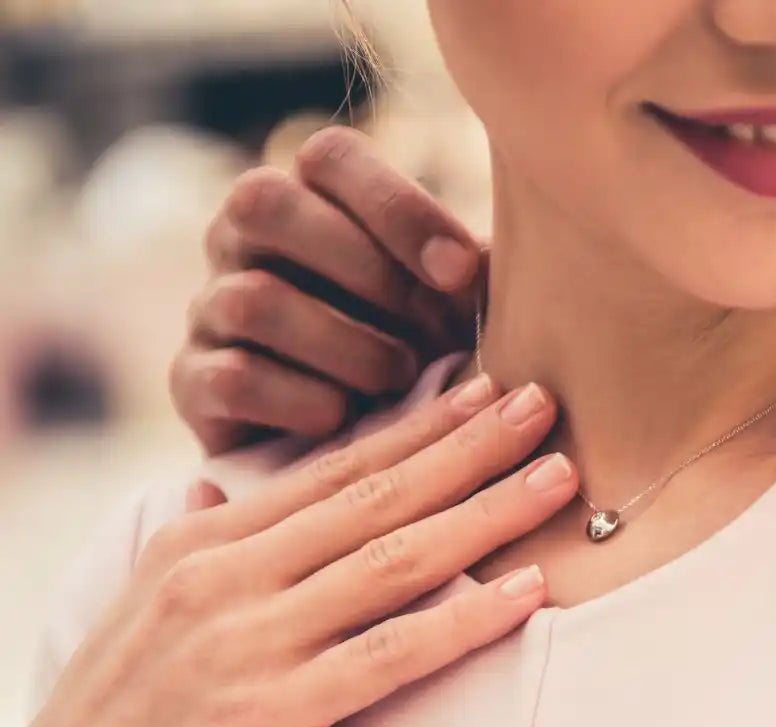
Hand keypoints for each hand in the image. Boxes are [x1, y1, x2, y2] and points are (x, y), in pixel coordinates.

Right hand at [0, 377, 576, 726]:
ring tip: (559, 477)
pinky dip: (466, 619)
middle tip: (544, 402)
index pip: (333, 471)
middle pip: (376, 496)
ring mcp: (248, 640)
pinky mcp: (269, 713)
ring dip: (487, 513)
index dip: (418, 429)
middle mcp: (227, 574)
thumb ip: (194, 544)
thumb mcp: (139, 611)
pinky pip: (390, 653)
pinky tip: (527, 593)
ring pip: (396, 559)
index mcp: (202, 543)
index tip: (484, 391)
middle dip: (470, 446)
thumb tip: (216, 488)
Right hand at [174, 126, 485, 454]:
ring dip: (343, 344)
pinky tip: (345, 418)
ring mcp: (209, 306)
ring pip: (253, 296)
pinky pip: (231, 376)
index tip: (461, 274)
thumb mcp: (458, 306)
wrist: (358, 451)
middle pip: (265, 204)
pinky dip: (300, 400)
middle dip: (364, 272)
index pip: (329, 157)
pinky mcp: (192, 381)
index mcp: (310, 198)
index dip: (397, 208)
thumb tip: (514, 251)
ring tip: (400, 380)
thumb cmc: (424, 353)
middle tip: (433, 333)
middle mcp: (243, 238)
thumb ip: (474, 272)